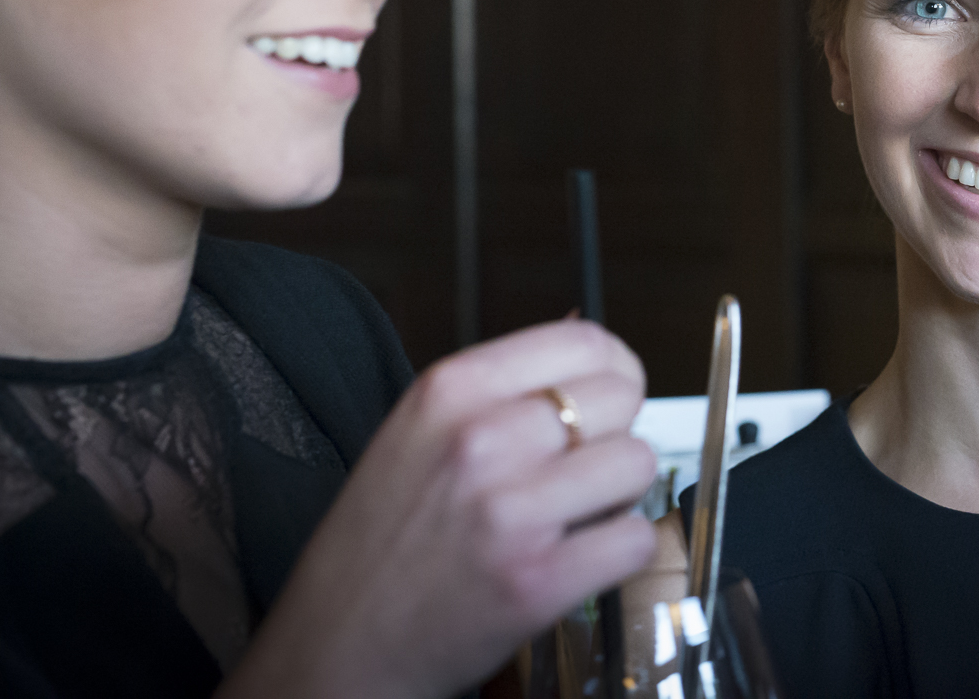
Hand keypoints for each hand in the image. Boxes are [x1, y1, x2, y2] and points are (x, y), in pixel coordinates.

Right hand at [221, 319, 658, 698]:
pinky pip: (635, 538)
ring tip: (571, 514)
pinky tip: (578, 557)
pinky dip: (620, 552)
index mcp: (451, 389)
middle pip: (622, 399)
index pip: (587, 343)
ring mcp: (511, 511)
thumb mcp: (419, 429)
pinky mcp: (538, 580)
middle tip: (577, 469)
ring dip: (618, 494)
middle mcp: (482, 439)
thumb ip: (502, 385)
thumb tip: (584, 337)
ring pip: (637, 464)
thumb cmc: (380, 540)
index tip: (607, 398)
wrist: (341, 642)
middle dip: (613, 434)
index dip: (613, 373)